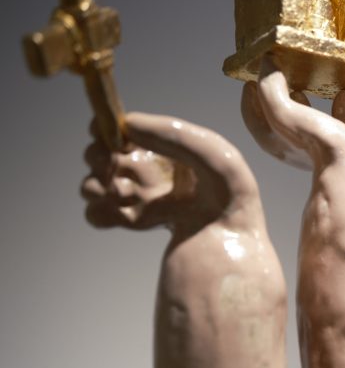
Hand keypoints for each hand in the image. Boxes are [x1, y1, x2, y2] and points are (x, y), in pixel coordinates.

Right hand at [80, 114, 257, 231]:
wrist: (230, 243)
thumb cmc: (231, 197)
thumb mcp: (214, 155)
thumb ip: (172, 134)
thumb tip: (127, 124)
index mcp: (165, 147)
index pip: (122, 129)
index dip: (108, 128)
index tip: (110, 135)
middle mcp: (148, 169)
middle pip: (97, 153)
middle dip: (98, 156)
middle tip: (115, 165)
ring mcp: (137, 197)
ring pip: (91, 184)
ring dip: (98, 185)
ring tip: (126, 194)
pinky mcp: (132, 224)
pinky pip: (95, 214)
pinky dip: (101, 211)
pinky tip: (126, 212)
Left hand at [241, 57, 344, 170]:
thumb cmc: (317, 143)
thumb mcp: (281, 113)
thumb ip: (270, 89)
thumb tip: (269, 60)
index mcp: (279, 145)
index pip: (255, 120)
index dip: (250, 101)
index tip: (250, 80)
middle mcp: (300, 148)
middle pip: (281, 120)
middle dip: (278, 100)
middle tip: (278, 76)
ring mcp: (327, 149)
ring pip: (311, 123)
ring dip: (306, 104)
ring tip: (306, 86)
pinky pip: (344, 125)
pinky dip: (342, 109)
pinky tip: (344, 94)